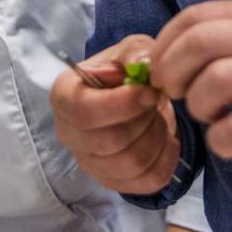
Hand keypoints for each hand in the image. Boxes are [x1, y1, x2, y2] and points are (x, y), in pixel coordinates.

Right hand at [50, 34, 179, 194]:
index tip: (149, 92)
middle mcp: (69, 134)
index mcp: (65, 96)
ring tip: (156, 117)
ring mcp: (89, 162)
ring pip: (131, 163)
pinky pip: (148, 180)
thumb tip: (143, 63)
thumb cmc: (125, 72)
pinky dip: (167, 158)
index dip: (122, 105)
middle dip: (143, 119)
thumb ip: (136, 52)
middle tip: (154, 100)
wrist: (134, 99)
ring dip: (156, 136)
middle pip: (109, 142)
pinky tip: (165, 138)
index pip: (84, 112)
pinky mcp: (112, 181)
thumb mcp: (131, 50)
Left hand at [151, 0, 231, 169]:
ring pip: (215, 81)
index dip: (163, 45)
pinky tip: (230, 140)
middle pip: (199, 42)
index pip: (193, 16)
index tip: (159, 69)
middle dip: (171, 72)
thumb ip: (224, 38)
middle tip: (174, 92)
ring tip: (211, 115)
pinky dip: (221, 140)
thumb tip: (162, 57)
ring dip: (198, 106)